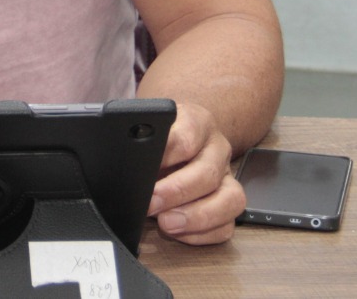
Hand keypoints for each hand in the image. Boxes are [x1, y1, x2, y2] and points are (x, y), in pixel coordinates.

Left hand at [148, 101, 245, 244]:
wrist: (174, 140)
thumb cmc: (158, 138)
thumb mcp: (147, 129)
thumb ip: (138, 142)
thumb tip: (125, 164)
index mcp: (198, 123)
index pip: (189, 133)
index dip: (168, 152)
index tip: (145, 166)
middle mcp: (217, 149)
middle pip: (208, 172)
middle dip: (177, 191)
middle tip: (150, 202)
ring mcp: (227, 178)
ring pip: (231, 199)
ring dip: (197, 216)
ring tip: (167, 223)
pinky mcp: (228, 204)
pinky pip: (227, 226)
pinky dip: (203, 234)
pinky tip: (179, 232)